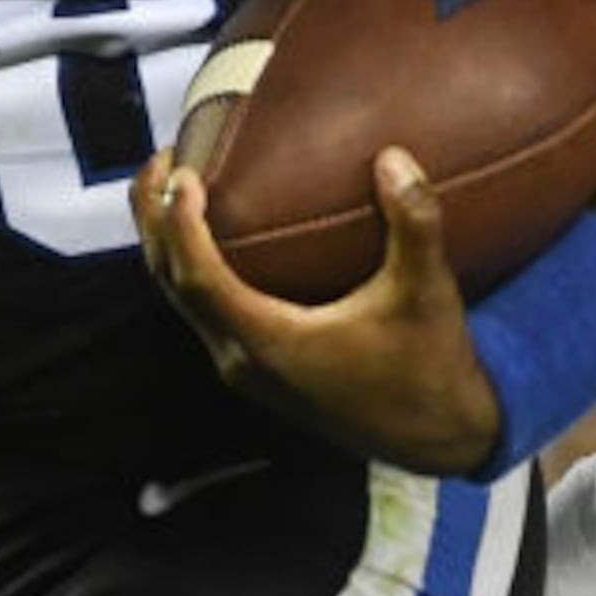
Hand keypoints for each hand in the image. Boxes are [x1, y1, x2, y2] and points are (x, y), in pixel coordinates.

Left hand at [132, 146, 503, 474]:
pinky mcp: (257, 371)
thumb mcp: (428, 292)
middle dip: (156, 221)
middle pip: (172, 286)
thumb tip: (393, 158)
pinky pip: (202, 313)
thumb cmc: (431, 368)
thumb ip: (415, 222)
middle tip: (164, 157)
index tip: (182, 173)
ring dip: (167, 244)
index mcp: (272, 346)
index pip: (200, 279)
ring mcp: (246, 371)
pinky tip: (209, 234)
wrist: (439, 438)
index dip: (181, 224)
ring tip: (172, 186)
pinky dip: (190, 267)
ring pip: (181, 302)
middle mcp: (244, 362)